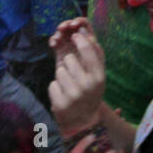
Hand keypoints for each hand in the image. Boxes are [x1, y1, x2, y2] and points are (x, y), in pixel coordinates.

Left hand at [48, 20, 105, 135]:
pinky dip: (56, 88)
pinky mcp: (61, 104)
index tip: (74, 35)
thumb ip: (90, 53)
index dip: (79, 39)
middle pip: (70, 58)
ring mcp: (74, 95)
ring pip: (59, 70)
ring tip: (70, 87)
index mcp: (100, 76)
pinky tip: (64, 96)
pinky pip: (52, 84)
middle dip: (69, 63)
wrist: (83, 123)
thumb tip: (79, 30)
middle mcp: (89, 85)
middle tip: (75, 75)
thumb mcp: (95, 74)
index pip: (89, 49)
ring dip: (62, 76)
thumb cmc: (89, 91)